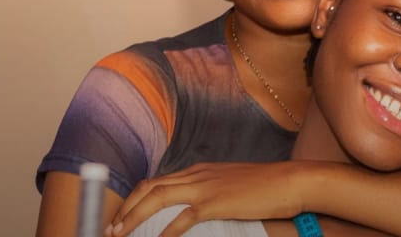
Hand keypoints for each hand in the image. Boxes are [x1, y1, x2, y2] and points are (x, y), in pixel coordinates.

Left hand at [106, 161, 306, 236]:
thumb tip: (197, 207)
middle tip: (111, 228)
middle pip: (149, 186)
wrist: (290, 181)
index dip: (136, 198)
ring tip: (119, 233)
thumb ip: (211, 191)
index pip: (158, 180)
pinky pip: (182, 218)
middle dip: (126, 207)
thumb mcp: (232, 184)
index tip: (122, 217)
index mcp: (200, 170)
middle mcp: (197, 174)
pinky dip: (164, 232)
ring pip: (157, 197)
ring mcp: (205, 187)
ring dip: (134, 216)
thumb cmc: (266, 186)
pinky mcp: (216, 202)